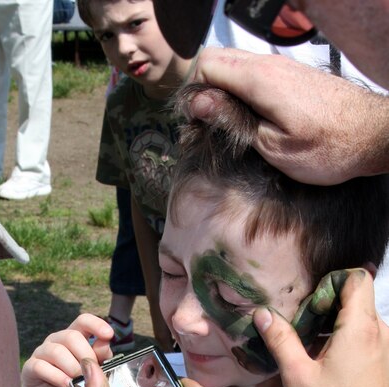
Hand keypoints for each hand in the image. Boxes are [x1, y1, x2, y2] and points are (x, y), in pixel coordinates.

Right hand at [22, 313, 112, 386]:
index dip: (96, 324)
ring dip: (72, 367)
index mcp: (74, 338)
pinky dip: (57, 376)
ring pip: (56, 351)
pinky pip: (41, 366)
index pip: (83, 321)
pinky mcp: (30, 368)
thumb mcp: (95, 374)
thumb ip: (100, 358)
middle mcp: (56, 341)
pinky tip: (67, 385)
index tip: (109, 335)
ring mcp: (41, 353)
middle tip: (91, 373)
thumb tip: (105, 343)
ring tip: (79, 381)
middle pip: (72, 336)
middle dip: (86, 355)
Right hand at [192, 48, 388, 184]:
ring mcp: (282, 66)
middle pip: (217, 59)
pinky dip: (242, 91)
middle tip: (210, 124)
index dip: (195, 93)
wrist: (371, 136)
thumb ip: (233, 120)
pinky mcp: (291, 75)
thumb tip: (200, 103)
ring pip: (235, 64)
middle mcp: (269, 64)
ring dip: (223, 90)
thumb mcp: (272, 145)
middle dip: (205, 89)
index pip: (206, 65)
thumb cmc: (326, 148)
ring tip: (229, 124)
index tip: (199, 122)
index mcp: (260, 80)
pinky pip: (254, 72)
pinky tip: (250, 118)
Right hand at [253, 270, 388, 386]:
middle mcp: (380, 333)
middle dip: (327, 305)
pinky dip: (344, 340)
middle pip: (357, 299)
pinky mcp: (383, 365)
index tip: (309, 303)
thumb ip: (281, 340)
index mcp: (361, 328)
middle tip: (300, 326)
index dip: (332, 281)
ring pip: (360, 320)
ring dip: (334, 325)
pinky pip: (365, 338)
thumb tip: (263, 314)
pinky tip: (322, 362)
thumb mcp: (297, 375)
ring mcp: (385, 349)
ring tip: (307, 345)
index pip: (357, 279)